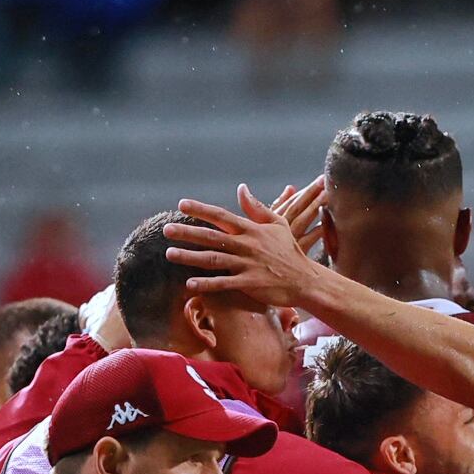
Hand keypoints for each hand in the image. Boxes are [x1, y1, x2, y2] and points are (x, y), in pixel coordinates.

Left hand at [165, 181, 324, 307]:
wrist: (306, 280)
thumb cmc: (290, 251)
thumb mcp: (278, 224)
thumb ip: (257, 207)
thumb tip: (241, 188)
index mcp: (251, 230)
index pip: (221, 216)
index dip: (201, 209)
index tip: (181, 205)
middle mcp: (246, 245)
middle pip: (211, 237)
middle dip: (187, 233)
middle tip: (166, 230)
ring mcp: (248, 265)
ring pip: (214, 260)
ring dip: (190, 257)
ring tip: (170, 254)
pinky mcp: (251, 284)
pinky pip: (225, 284)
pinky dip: (207, 284)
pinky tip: (189, 285)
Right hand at [264, 179, 328, 261]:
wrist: (250, 272)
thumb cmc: (259, 248)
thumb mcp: (262, 223)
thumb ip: (278, 205)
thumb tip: (290, 187)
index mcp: (269, 220)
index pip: (291, 202)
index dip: (306, 191)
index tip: (320, 180)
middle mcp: (277, 228)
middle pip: (298, 207)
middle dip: (312, 193)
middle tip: (326, 182)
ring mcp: (286, 240)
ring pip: (303, 220)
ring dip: (316, 207)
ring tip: (328, 196)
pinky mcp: (293, 254)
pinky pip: (308, 240)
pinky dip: (317, 232)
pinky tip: (326, 224)